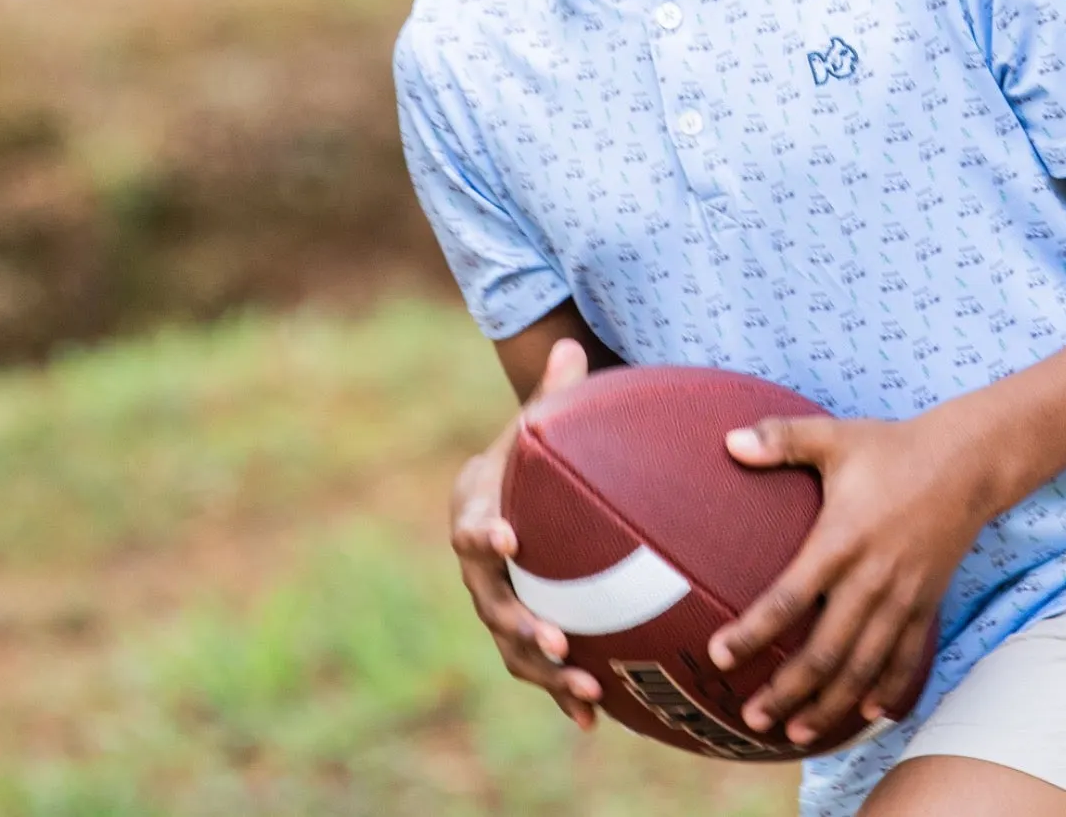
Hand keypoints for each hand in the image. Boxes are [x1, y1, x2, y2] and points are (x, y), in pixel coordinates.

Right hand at [451, 337, 602, 726]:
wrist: (518, 497)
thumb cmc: (532, 458)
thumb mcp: (539, 425)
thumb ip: (555, 395)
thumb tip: (570, 345)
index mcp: (475, 513)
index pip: (471, 526)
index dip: (484, 534)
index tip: (507, 538)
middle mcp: (479, 569)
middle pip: (492, 602)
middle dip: (520, 623)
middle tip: (554, 637)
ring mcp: (499, 605)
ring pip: (513, 646)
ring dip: (545, 671)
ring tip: (584, 685)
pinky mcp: (525, 633)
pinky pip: (538, 670)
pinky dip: (561, 697)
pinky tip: (594, 721)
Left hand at [707, 409, 1001, 746]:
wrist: (969, 461)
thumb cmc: (893, 448)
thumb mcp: (835, 437)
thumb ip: (781, 438)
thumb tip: (727, 441)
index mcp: (841, 540)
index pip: (789, 597)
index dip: (753, 631)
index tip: (720, 655)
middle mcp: (872, 578)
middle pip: (825, 650)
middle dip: (788, 690)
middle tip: (752, 718)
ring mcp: (903, 597)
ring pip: (863, 666)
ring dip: (830, 704)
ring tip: (796, 735)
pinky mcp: (926, 604)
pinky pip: (905, 658)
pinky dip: (886, 690)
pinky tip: (865, 717)